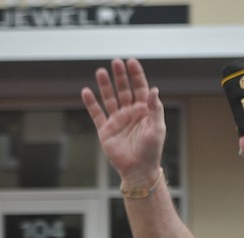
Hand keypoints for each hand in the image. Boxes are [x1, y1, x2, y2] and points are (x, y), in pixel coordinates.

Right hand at [81, 58, 166, 187]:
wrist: (138, 170)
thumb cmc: (151, 150)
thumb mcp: (157, 128)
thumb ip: (155, 108)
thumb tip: (153, 90)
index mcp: (144, 110)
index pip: (140, 88)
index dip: (136, 75)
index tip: (131, 62)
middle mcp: (130, 112)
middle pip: (124, 89)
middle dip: (120, 76)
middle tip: (116, 62)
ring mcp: (117, 120)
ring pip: (109, 98)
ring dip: (105, 85)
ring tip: (100, 72)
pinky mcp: (105, 130)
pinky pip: (96, 114)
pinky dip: (91, 103)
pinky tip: (86, 92)